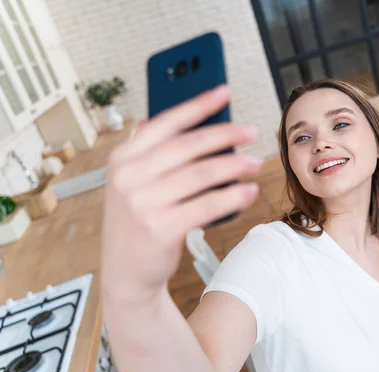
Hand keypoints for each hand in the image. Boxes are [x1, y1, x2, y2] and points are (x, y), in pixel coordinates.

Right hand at [101, 85, 261, 300]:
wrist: (125, 272)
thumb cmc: (137, 222)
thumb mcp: (132, 184)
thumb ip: (150, 153)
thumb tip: (177, 120)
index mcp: (123, 158)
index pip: (166, 122)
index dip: (198, 105)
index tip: (224, 92)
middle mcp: (130, 177)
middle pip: (190, 146)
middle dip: (226, 134)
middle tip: (250, 131)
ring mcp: (144, 203)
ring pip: (204, 174)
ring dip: (235, 165)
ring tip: (254, 163)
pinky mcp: (162, 228)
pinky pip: (208, 205)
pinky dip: (234, 196)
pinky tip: (249, 190)